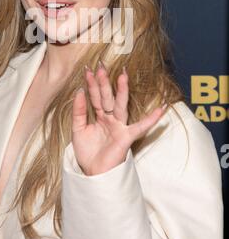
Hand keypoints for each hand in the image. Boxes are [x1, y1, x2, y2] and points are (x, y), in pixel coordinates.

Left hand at [71, 61, 166, 175]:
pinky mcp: (126, 137)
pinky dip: (152, 119)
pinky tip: (161, 108)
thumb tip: (79, 91)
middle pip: (107, 97)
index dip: (91, 84)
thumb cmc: (87, 152)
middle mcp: (110, 119)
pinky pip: (140, 127)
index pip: (95, 97)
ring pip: (120, 105)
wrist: (93, 173)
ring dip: (121, 90)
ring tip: (122, 75)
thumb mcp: (78, 129)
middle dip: (104, 82)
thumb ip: (78, 111)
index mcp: (99, 117)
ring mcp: (119, 126)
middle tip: (100, 65)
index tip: (87, 68)